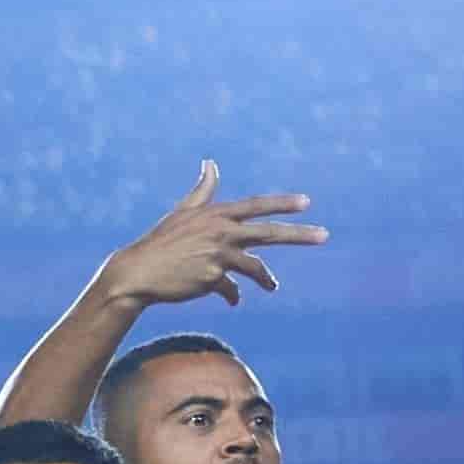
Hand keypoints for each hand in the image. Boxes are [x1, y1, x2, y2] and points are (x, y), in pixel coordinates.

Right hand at [92, 160, 326, 310]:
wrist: (138, 273)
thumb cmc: (161, 242)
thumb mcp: (183, 212)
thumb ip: (203, 190)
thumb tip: (211, 163)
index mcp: (216, 214)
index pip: (256, 206)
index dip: (282, 204)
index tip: (307, 203)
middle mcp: (220, 232)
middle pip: (268, 232)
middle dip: (299, 234)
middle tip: (324, 236)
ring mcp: (217, 255)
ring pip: (254, 266)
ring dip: (265, 278)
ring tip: (273, 287)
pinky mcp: (211, 278)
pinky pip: (231, 288)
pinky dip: (234, 295)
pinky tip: (234, 300)